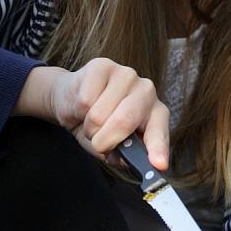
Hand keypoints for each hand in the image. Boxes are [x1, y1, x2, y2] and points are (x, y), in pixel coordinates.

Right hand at [13, 59, 169, 169]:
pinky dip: (78, 110)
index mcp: (155, 114)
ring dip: (88, 126)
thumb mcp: (109, 147)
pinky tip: (82, 104)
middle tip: (97, 142)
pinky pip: (85, 100)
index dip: (158, 149)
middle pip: (124, 121)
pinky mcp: (103, 66)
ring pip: (99, 115)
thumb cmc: (96, 126)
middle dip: (104, 140)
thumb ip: (119, 154)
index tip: (159, 165)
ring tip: (89, 119)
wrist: (70, 100)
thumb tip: (123, 159)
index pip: (158, 133)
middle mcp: (147, 91)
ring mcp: (126, 75)